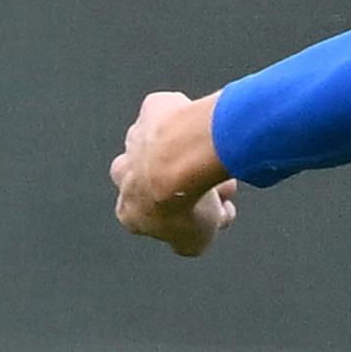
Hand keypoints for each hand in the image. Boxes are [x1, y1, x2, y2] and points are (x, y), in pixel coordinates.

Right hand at [111, 90, 237, 256]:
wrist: (182, 159)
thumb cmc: (184, 203)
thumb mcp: (193, 242)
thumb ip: (188, 241)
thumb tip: (189, 240)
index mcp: (127, 207)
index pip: (160, 218)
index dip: (191, 217)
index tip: (216, 214)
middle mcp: (124, 171)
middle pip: (162, 181)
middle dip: (192, 186)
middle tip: (223, 190)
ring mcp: (137, 138)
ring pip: (172, 149)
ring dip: (199, 158)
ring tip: (226, 166)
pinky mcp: (153, 109)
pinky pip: (178, 116)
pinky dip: (195, 124)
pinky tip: (214, 132)